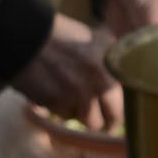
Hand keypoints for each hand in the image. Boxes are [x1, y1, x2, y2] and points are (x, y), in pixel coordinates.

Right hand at [11, 12, 117, 130]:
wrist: (26, 34)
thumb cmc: (61, 35)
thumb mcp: (96, 40)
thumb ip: (112, 62)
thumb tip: (122, 84)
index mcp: (114, 65)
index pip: (131, 99)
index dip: (123, 105)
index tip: (117, 106)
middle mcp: (102, 82)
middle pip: (114, 118)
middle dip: (107, 121)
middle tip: (103, 120)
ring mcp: (81, 95)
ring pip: (91, 122)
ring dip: (84, 116)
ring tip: (76, 104)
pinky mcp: (59, 104)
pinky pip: (67, 117)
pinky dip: (63, 110)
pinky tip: (57, 95)